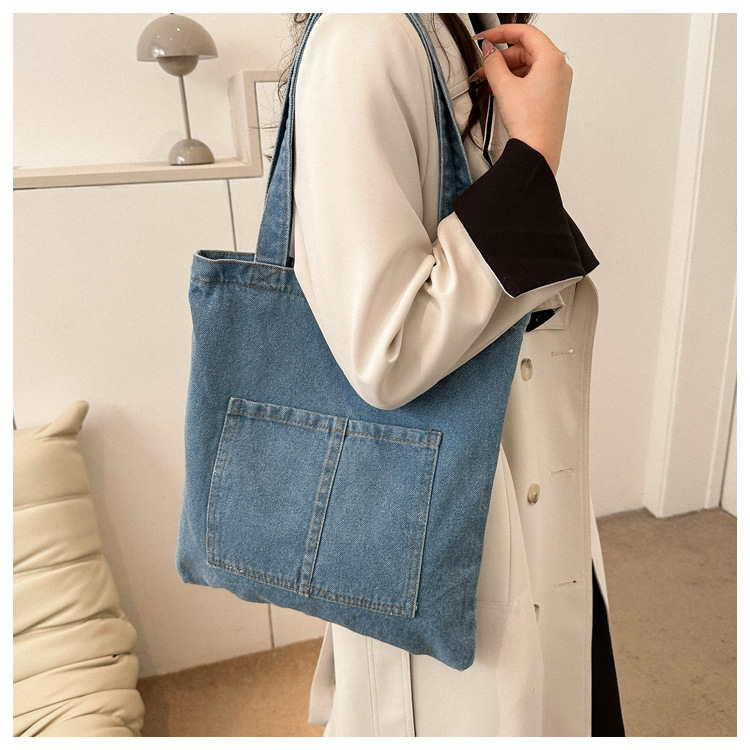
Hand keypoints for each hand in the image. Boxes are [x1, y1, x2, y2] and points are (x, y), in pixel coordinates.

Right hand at [469, 24, 572, 174]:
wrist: (538, 152)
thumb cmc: (530, 124)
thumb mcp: (504, 87)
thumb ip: (493, 63)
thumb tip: (488, 51)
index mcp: (553, 60)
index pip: (525, 33)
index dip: (502, 32)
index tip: (486, 37)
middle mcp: (559, 69)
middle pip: (526, 50)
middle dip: (502, 57)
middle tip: (483, 66)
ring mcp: (557, 84)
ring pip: (528, 66)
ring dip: (506, 71)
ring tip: (488, 82)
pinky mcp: (552, 98)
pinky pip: (532, 80)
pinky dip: (515, 81)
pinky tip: (500, 91)